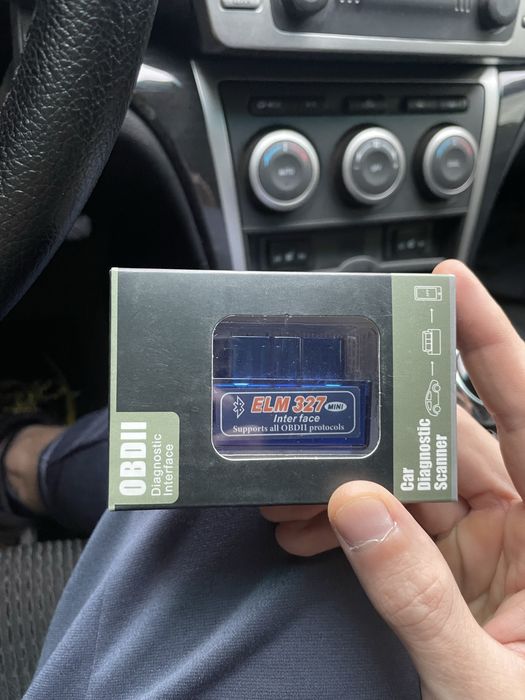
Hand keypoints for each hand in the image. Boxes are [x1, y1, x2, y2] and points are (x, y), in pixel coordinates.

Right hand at [261, 260, 524, 698]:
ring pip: (411, 481)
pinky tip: (307, 530)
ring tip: (293, 489)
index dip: (488, 340)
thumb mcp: (481, 683)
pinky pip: (396, 523)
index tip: (446, 286)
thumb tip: (357, 508)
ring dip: (348, 478)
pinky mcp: (452, 568)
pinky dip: (348, 523)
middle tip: (325, 397)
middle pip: (448, 440)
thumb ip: (418, 597)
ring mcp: (487, 545)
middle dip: (377, 421)